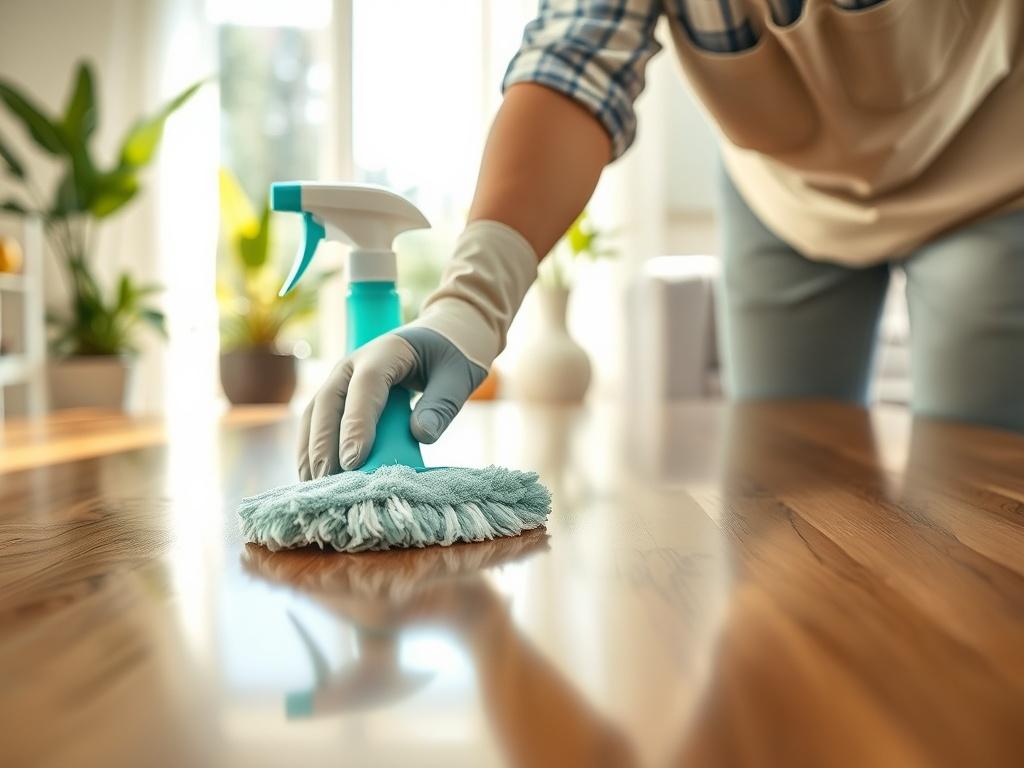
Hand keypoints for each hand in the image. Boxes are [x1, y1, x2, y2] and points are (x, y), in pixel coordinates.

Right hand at [298, 220, 536, 478]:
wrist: (441, 338)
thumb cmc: (452, 357)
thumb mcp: (459, 376)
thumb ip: (443, 404)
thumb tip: (422, 435)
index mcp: (385, 351)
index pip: (366, 386)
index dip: (356, 423)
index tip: (353, 461)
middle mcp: (354, 363)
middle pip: (329, 401)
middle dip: (324, 443)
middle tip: (327, 483)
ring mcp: (341, 378)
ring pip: (315, 413)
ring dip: (311, 449)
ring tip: (315, 488)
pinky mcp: (339, 396)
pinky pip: (318, 422)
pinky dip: (313, 449)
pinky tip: (315, 478)